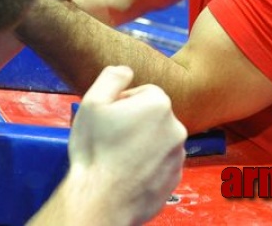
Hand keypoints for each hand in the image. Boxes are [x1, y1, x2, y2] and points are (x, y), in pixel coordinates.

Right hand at [67, 65, 186, 224]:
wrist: (102, 200)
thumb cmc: (95, 149)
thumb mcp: (92, 102)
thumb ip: (112, 77)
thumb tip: (127, 70)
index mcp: (159, 104)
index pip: (143, 92)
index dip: (122, 102)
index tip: (108, 118)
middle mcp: (177, 128)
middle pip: (152, 115)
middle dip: (134, 122)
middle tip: (110, 137)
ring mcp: (178, 156)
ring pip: (157, 139)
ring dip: (142, 142)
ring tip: (118, 157)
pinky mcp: (176, 178)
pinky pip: (161, 162)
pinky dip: (147, 164)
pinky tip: (127, 172)